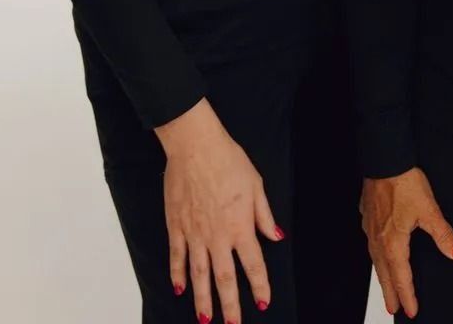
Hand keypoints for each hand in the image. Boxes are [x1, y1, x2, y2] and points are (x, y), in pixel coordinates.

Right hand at [155, 97, 282, 323]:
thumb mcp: (257, 185)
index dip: (259, 286)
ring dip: (203, 299)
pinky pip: (177, 256)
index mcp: (240, 226)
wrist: (195, 146)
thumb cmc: (228, 161)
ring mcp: (194, 233)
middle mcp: (217, 236)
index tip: (263, 303)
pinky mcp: (176, 226)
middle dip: (230, 305)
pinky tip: (180, 289)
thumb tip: (276, 236)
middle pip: (224, 279)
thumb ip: (264, 215)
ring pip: (199, 275)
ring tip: (205, 320)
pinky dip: (178, 274)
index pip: (253, 265)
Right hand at [361, 168, 452, 317]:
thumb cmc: (403, 182)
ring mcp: (370, 228)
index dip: (407, 296)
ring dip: (382, 277)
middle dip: (390, 293)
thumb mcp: (429, 210)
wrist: (384, 159)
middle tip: (393, 310)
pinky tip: (379, 253)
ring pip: (375, 260)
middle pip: (384, 274)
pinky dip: (376, 256)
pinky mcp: (367, 216)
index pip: (401, 278)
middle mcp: (378, 239)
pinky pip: (371, 244)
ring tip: (385, 287)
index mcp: (393, 242)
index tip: (411, 311)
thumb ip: (443, 235)